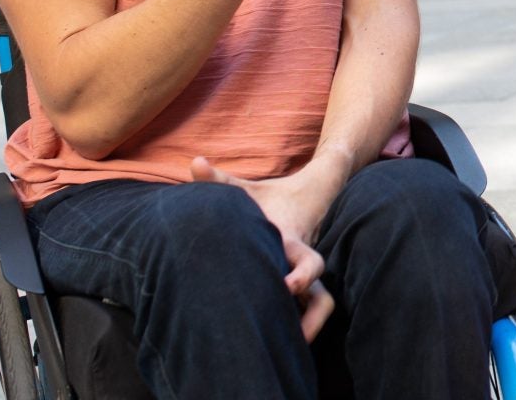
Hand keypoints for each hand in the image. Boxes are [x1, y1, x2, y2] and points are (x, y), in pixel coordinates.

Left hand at [191, 157, 340, 341]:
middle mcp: (302, 264)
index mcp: (292, 243)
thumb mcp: (244, 189)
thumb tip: (194, 163)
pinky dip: (292, 326)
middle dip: (310, 322)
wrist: (305, 198)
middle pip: (321, 299)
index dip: (301, 277)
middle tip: (290, 339)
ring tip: (286, 352)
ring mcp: (302, 278)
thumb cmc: (267, 197)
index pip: (310, 263)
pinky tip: (272, 341)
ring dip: (305, 331)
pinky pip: (301, 310)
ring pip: (317, 309)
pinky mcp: (295, 288)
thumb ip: (219, 179)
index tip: (285, 288)